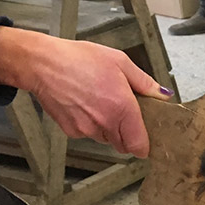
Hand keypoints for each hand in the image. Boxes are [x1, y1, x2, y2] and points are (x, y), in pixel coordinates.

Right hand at [0, 28, 172, 157]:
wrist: (42, 63)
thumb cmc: (78, 59)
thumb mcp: (119, 62)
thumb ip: (144, 82)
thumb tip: (162, 95)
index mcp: (122, 108)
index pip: (139, 145)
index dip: (144, 145)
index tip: (145, 139)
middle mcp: (105, 123)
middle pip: (123, 144)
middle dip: (127, 133)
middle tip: (122, 112)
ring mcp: (86, 129)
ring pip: (105, 138)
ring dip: (107, 127)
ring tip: (99, 102)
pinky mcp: (70, 130)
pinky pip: (87, 133)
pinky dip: (89, 124)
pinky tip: (84, 104)